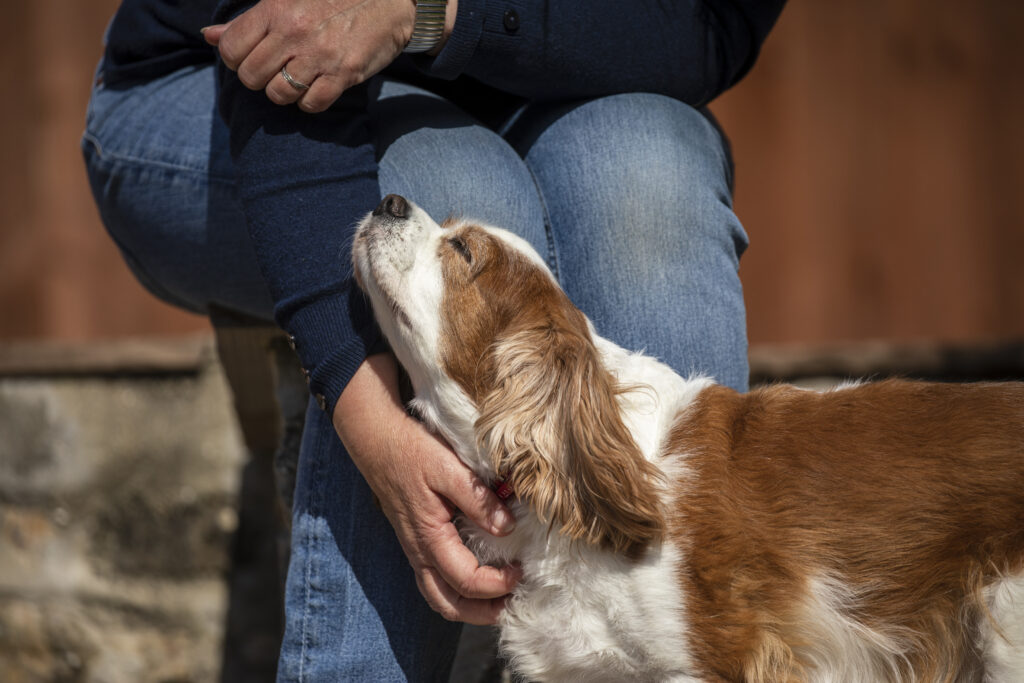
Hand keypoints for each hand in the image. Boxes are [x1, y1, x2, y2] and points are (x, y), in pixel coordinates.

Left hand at [202, 0, 452, 112]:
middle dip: (259, 79)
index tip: (252, 58)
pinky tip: (317, 88)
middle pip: (251, 77)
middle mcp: (293, 32)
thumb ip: (248, 21)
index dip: (235, 60)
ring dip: (284, 93)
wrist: (390, 0)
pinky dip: (310, 103)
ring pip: (278, 94)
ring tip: (296, 80)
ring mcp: (319, 55)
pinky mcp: (343, 74)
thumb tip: (209, 37)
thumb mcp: (286, 0)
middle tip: (276, 70)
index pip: (230, 50)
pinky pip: (311, 105)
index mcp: (274, 9)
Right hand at [333, 353, 519, 623]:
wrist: (376, 439)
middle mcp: (419, 551)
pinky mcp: (416, 541)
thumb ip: (478, 499)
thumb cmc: (412, 450)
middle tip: (514, 602)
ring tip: (500, 600)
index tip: (522, 570)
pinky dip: (457, 591)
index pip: (466, 580)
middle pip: (448, 603)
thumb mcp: (449, 468)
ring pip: (438, 597)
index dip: (498, 584)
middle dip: (483, 612)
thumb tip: (508, 527)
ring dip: (469, 607)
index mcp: (428, 537)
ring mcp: (415, 548)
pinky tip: (478, 579)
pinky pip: (434, 581)